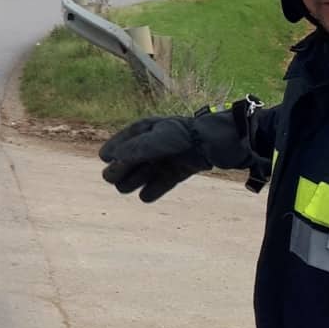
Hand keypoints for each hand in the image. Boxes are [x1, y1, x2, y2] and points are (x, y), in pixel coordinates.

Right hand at [99, 109, 248, 201]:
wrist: (218, 145)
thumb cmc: (186, 136)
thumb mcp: (160, 138)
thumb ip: (137, 148)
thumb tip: (113, 159)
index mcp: (140, 132)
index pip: (114, 148)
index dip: (110, 156)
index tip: (110, 161)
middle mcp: (148, 147)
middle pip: (121, 166)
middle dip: (118, 173)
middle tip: (120, 179)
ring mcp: (161, 162)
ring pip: (135, 179)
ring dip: (131, 183)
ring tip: (132, 186)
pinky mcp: (174, 174)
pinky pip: (155, 188)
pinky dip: (152, 192)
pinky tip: (147, 195)